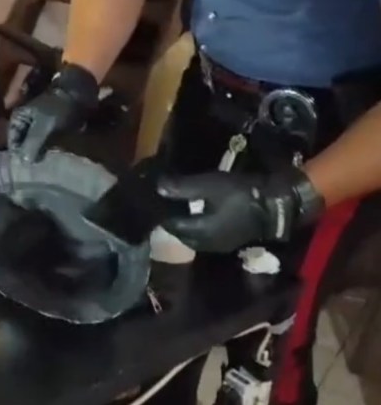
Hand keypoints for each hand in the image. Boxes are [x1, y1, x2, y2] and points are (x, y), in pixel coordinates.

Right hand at [7, 64, 98, 161]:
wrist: (79, 94)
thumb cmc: (59, 109)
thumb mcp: (43, 127)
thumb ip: (32, 144)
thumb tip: (23, 161)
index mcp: (19, 117)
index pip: (12, 141)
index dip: (18, 154)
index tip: (25, 167)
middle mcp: (25, 120)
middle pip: (22, 142)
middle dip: (28, 153)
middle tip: (35, 167)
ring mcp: (37, 122)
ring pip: (33, 142)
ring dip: (38, 151)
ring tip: (44, 163)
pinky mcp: (49, 125)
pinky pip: (44, 140)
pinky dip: (47, 147)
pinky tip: (52, 155)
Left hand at [158, 167, 324, 252]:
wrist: (278, 205)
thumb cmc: (241, 194)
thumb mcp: (210, 186)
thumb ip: (182, 188)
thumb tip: (157, 187)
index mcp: (198, 232)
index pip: (170, 225)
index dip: (162, 212)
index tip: (155, 198)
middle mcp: (205, 244)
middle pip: (180, 233)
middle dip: (172, 219)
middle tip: (165, 201)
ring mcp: (219, 245)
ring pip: (192, 236)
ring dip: (185, 223)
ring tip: (180, 204)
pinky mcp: (229, 242)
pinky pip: (205, 235)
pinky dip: (197, 225)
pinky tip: (198, 211)